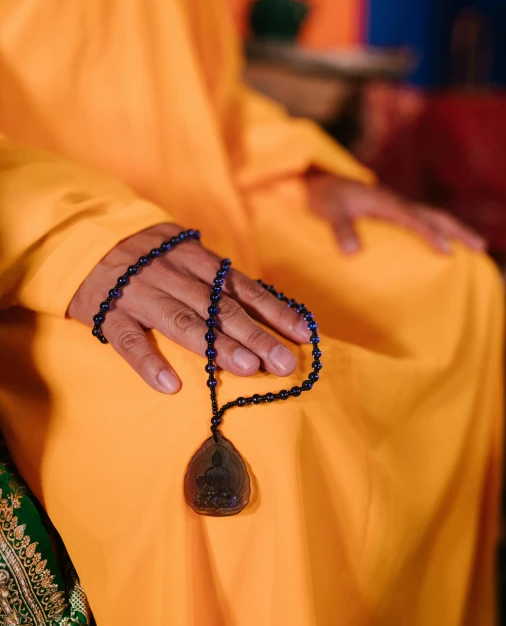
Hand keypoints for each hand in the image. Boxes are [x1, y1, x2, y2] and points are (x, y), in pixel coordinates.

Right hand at [68, 224, 310, 393]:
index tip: (303, 335)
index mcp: (195, 258)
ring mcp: (141, 293)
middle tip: (284, 362)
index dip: (274, 311)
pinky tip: (170, 385)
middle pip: (220, 308)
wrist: (82, 240)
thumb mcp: (183, 252)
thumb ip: (216, 277)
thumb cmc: (145, 254)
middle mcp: (173, 274)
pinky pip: (130, 341)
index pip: (242, 288)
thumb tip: (263, 304)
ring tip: (247, 368)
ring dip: (216, 345)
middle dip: (256, 335)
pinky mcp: (110, 313)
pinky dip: (149, 362)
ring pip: (183, 321)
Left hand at [306, 171, 486, 253]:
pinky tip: (445, 244)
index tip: (447, 250)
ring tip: (475, 247)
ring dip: (452, 230)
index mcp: (383, 201)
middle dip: (457, 230)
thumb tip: (352, 252)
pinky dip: (437, 230)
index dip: (430, 234)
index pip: (413, 219)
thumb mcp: (327, 211)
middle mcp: (394, 202)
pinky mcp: (391, 212)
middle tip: (480, 246)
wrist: (315, 181)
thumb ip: (340, 229)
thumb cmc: (321, 196)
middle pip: (432, 215)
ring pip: (430, 216)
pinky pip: (421, 221)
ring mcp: (394, 206)